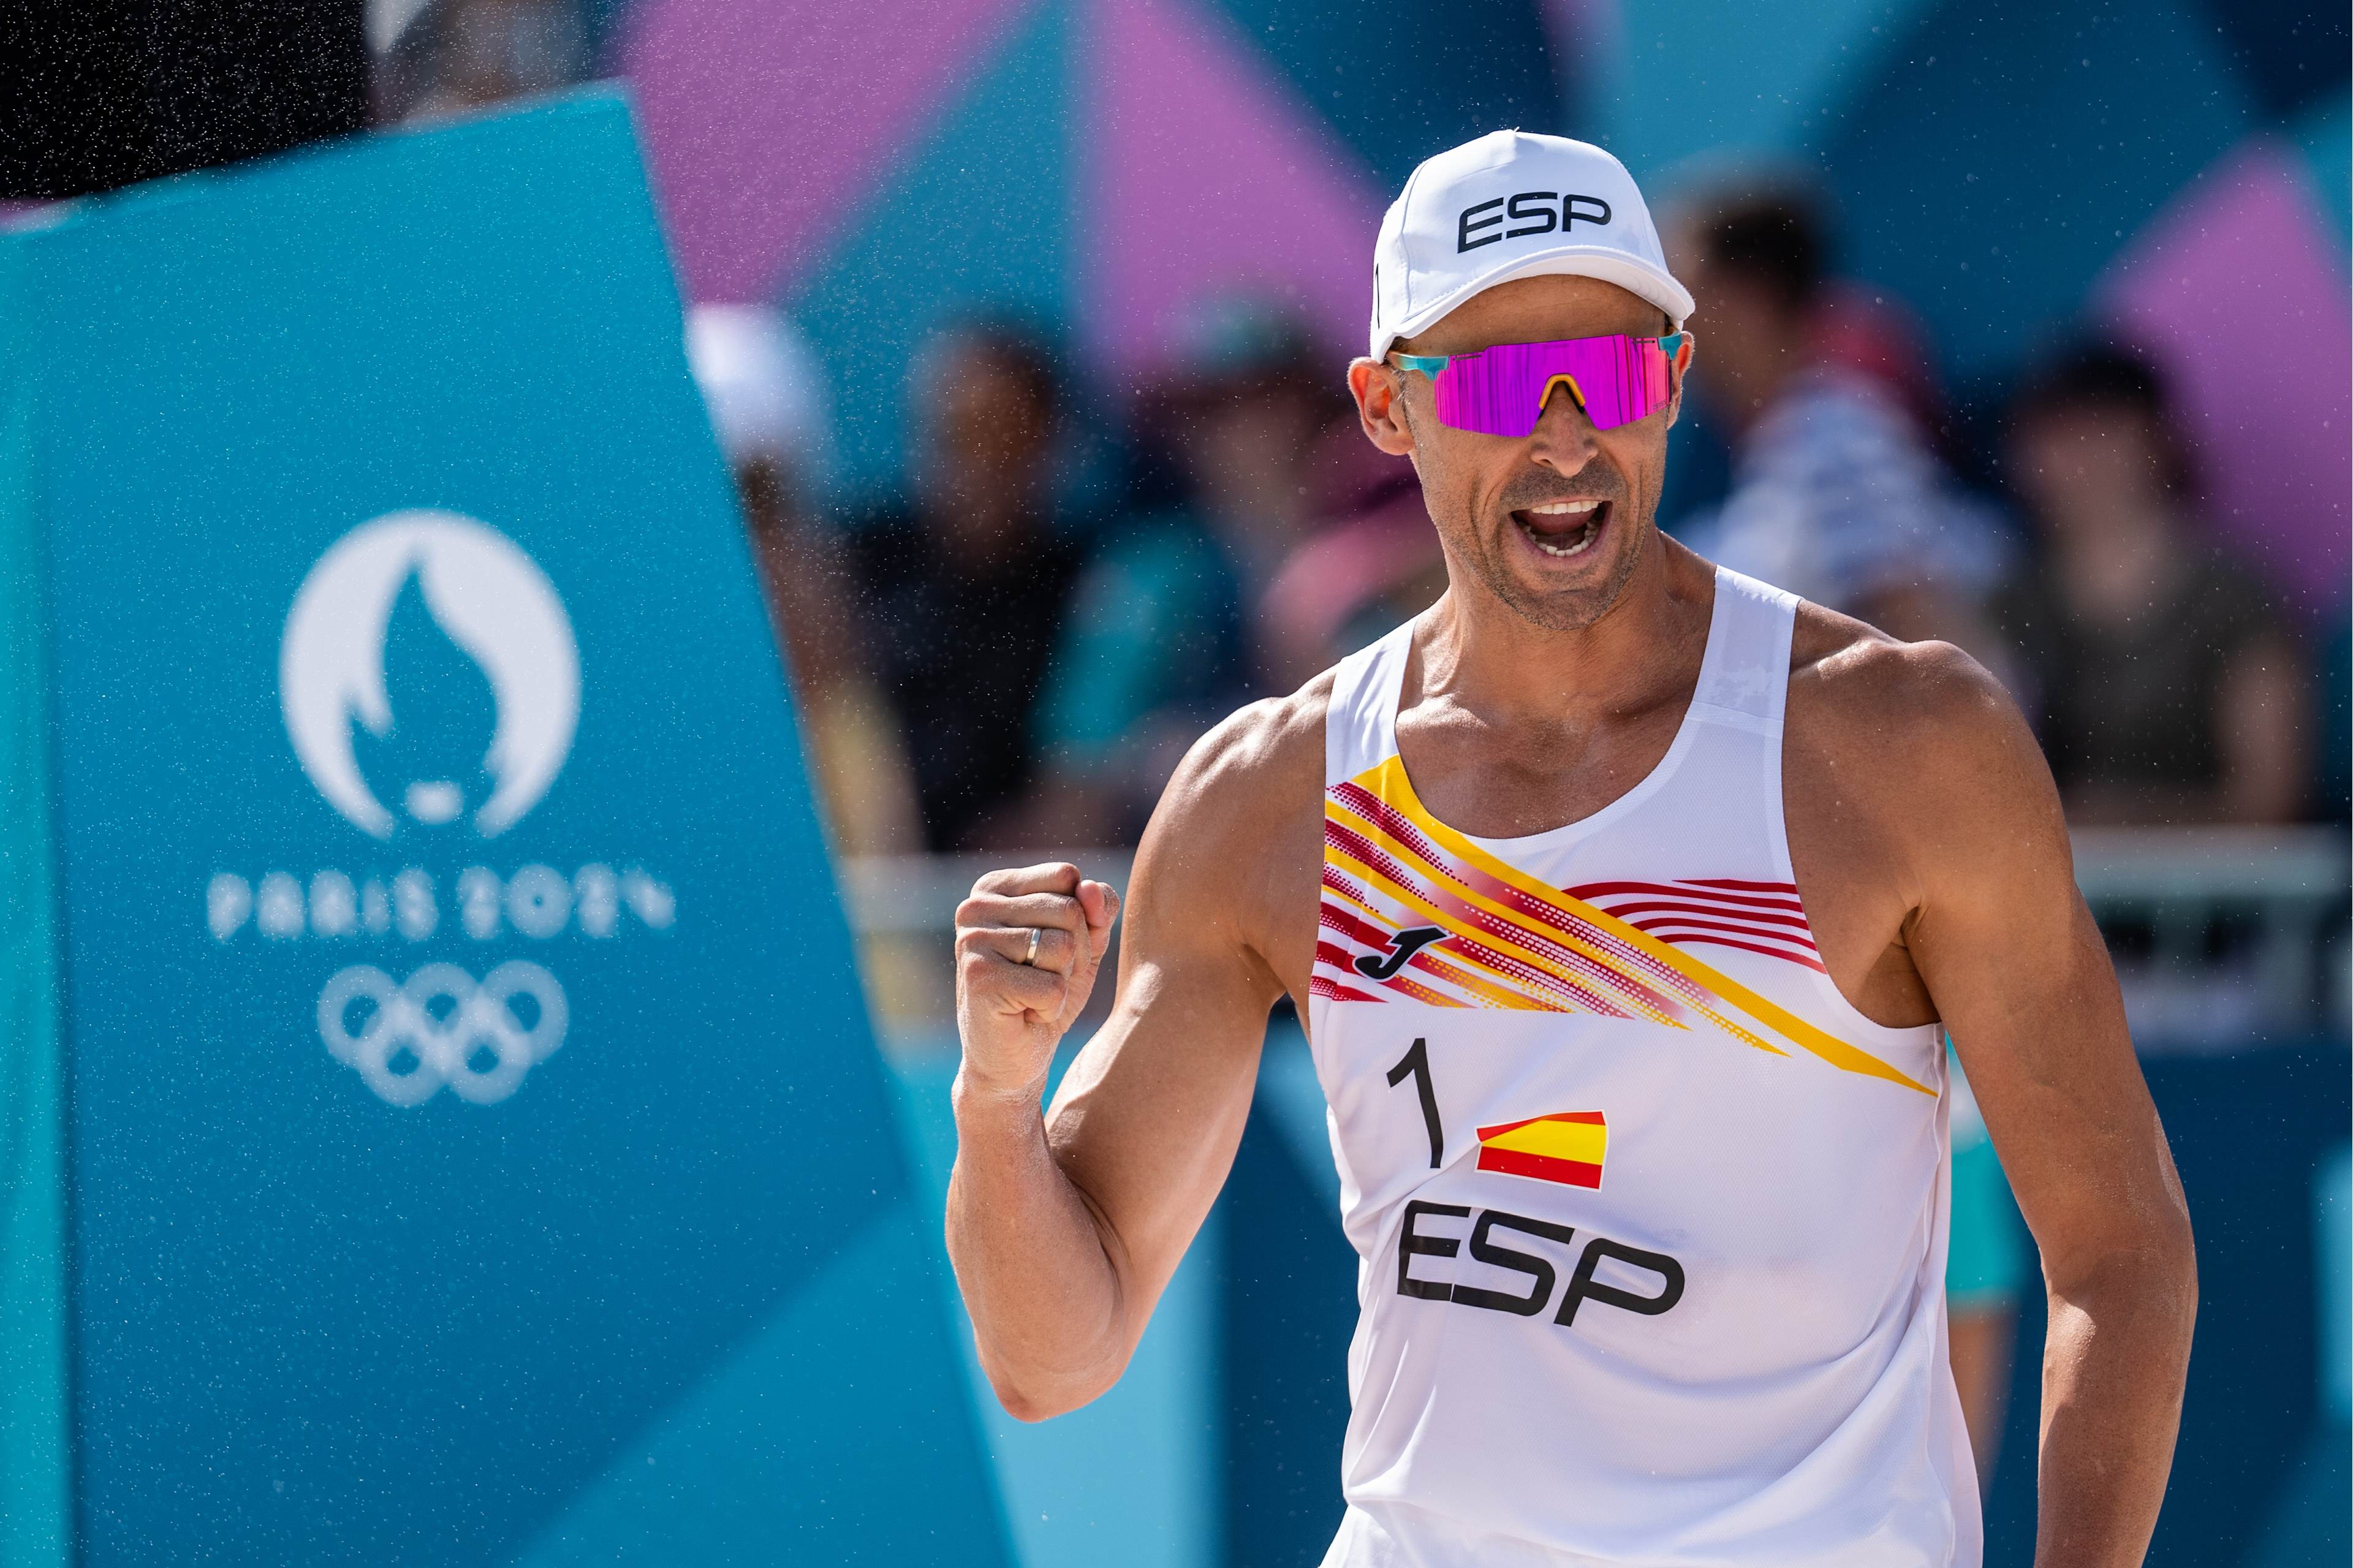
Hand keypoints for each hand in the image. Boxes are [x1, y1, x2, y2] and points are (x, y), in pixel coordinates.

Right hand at [954, 862, 1120, 1104]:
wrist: (1011, 1061)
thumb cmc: (1045, 995)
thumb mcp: (1083, 944)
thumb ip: (1097, 908)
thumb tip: (1090, 889)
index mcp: (995, 887)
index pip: (1067, 875)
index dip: (1080, 918)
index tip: (1052, 949)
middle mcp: (974, 907)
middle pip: (1069, 909)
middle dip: (1074, 954)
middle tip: (1042, 979)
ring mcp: (972, 941)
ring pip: (1063, 947)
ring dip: (1062, 982)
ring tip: (1032, 995)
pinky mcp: (979, 979)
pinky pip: (1053, 987)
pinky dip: (1052, 1008)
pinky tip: (1026, 1014)